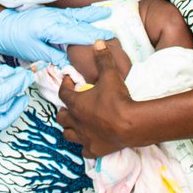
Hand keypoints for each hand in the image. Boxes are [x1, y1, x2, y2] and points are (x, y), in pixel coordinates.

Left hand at [0, 6, 113, 65]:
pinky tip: (88, 13)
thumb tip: (68, 63)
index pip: (77, 33)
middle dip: (96, 24)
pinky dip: (81, 12)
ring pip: (76, 14)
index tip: (108, 38)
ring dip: (92, 14)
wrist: (3, 24)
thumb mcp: (33, 51)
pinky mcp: (51, 14)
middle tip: (113, 27)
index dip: (93, 36)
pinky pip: (70, 13)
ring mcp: (53, 14)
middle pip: (80, 22)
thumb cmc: (16, 40)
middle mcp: (55, 19)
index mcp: (52, 28)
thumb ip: (53, 55)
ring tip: (106, 11)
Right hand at [0, 57, 31, 130]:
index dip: (16, 85)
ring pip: (1, 120)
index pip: (1, 96)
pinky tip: (11, 100)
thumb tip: (13, 73)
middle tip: (27, 79)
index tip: (26, 75)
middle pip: (3, 108)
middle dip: (18, 93)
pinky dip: (4, 112)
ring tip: (23, 95)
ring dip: (14, 108)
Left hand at [56, 40, 137, 157]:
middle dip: (64, 109)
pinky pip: (84, 151)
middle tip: (71, 104)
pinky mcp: (94, 150)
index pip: (63, 92)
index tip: (69, 80)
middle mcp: (76, 121)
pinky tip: (90, 142)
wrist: (131, 125)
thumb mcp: (110, 76)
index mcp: (76, 103)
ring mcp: (84, 138)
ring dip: (70, 128)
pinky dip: (84, 146)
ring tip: (76, 123)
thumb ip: (103, 59)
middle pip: (61, 116)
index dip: (64, 84)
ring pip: (68, 135)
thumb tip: (97, 41)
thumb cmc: (117, 99)